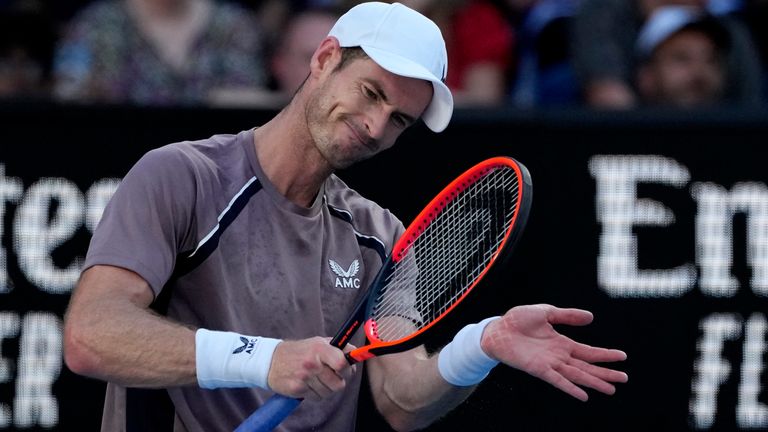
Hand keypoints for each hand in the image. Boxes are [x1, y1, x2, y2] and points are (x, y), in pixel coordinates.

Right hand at [267, 337, 355, 400]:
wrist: (271, 361)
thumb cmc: (299, 351)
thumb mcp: (319, 342)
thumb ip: (339, 348)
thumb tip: (356, 355)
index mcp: (320, 348)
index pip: (343, 363)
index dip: (348, 369)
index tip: (346, 369)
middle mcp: (312, 363)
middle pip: (339, 383)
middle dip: (338, 381)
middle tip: (332, 376)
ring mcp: (304, 377)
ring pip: (329, 393)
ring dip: (326, 388)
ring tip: (317, 379)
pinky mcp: (298, 389)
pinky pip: (317, 398)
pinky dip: (316, 393)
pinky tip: (308, 384)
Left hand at [480, 304, 627, 400]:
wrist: (497, 329)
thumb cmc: (517, 320)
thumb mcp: (546, 312)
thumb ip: (567, 316)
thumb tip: (591, 317)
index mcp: (561, 343)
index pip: (588, 352)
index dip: (605, 355)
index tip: (623, 356)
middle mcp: (558, 356)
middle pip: (587, 367)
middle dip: (605, 373)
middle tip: (624, 378)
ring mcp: (549, 364)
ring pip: (577, 375)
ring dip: (594, 382)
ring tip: (612, 389)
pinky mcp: (538, 369)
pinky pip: (557, 380)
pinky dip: (570, 388)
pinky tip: (584, 396)